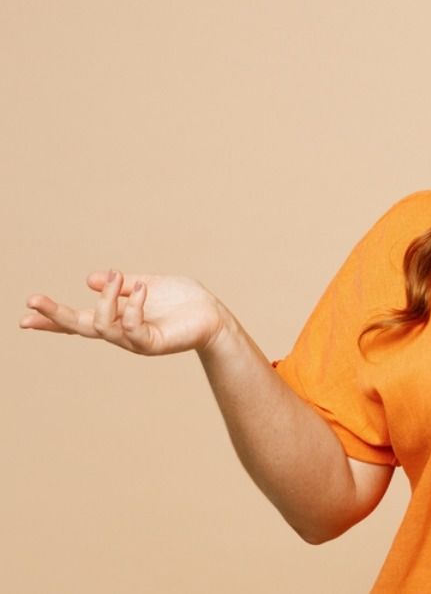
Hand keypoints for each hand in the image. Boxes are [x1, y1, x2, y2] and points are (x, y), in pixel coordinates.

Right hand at [20, 270, 229, 355]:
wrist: (214, 315)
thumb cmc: (184, 301)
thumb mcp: (148, 284)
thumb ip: (122, 284)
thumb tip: (90, 279)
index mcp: (117, 318)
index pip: (78, 321)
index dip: (52, 320)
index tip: (25, 317)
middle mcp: (121, 332)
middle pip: (80, 327)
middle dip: (55, 315)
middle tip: (33, 300)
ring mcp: (135, 340)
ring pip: (102, 326)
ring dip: (106, 299)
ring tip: (118, 278)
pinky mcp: (153, 344)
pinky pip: (132, 328)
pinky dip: (133, 306)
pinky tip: (143, 290)